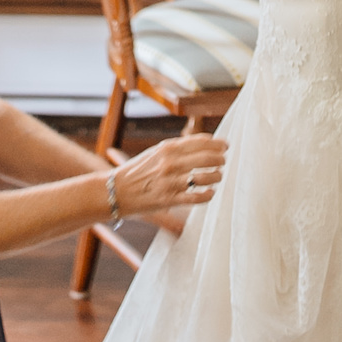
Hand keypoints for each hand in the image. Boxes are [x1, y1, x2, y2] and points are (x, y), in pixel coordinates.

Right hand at [111, 132, 226, 219]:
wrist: (116, 191)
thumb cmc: (137, 171)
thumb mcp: (156, 152)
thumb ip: (177, 148)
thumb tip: (204, 143)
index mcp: (168, 148)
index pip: (202, 141)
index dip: (218, 143)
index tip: (225, 146)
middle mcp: (171, 163)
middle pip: (208, 157)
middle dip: (220, 159)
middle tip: (223, 161)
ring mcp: (171, 182)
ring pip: (206, 177)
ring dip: (217, 176)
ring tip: (217, 177)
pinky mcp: (170, 200)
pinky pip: (197, 197)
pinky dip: (208, 194)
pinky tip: (210, 192)